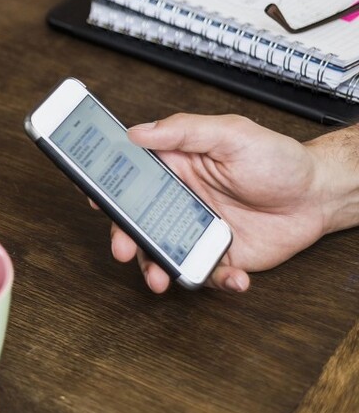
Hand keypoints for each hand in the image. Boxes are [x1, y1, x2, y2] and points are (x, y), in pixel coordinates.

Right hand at [109, 114, 351, 292]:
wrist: (317, 196)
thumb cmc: (277, 160)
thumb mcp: (231, 134)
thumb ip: (184, 131)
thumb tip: (138, 131)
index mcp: (174, 168)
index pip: (130, 178)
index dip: (107, 189)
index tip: (95, 199)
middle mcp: (179, 201)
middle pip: (138, 222)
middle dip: (126, 238)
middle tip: (123, 248)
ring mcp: (196, 231)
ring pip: (163, 254)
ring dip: (158, 268)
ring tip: (162, 278)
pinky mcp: (219, 256)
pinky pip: (206, 274)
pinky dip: (217, 281)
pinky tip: (233, 277)